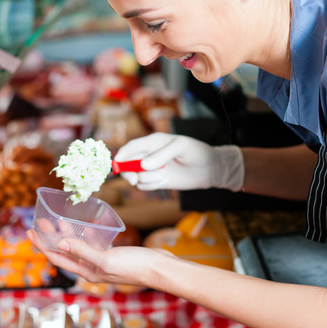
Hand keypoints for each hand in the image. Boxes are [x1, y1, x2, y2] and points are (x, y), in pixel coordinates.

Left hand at [27, 230, 169, 286]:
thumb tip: (61, 243)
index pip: (57, 257)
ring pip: (77, 247)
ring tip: (57, 221)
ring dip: (66, 234)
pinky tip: (85, 226)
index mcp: (86, 271)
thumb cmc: (135, 266)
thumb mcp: (106, 259)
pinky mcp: (111, 255)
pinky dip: (85, 235)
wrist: (158, 268)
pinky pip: (92, 244)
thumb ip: (83, 251)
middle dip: (51, 237)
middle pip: (64, 251)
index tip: (30, 232)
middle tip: (41, 221)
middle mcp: (91, 268)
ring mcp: (101, 261)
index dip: (42, 245)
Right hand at [114, 132, 244, 190]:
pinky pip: (144, 185)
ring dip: (146, 179)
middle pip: (128, 163)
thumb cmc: (196, 152)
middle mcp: (149, 154)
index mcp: (153, 141)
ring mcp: (151, 169)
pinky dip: (151, 186)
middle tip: (134, 179)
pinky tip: (164, 182)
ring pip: (135, 176)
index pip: (132, 147)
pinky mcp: (156, 181)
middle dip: (127, 172)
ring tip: (163, 177)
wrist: (209, 169)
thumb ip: (162, 154)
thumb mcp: (181, 147)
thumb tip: (144, 165)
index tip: (117, 163)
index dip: (122, 154)